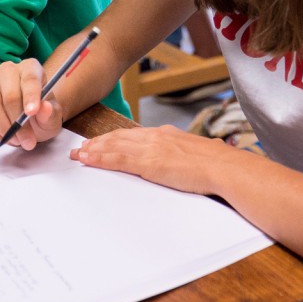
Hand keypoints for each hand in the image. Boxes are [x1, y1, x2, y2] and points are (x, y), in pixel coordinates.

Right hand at [0, 58, 65, 149]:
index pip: (29, 78)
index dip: (30, 95)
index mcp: (30, 68)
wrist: (29, 118)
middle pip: (8, 94)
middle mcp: (8, 70)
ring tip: (16, 140)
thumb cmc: (41, 113)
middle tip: (27, 141)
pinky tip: (3, 137)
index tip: (32, 113)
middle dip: (17, 121)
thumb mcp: (53, 116)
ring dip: (3, 128)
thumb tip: (45, 107)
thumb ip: (51, 113)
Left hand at [71, 125, 230, 194]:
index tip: (103, 142)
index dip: (115, 138)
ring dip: (93, 149)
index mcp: (166, 134)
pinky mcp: (147, 163)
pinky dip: (99, 158)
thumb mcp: (198, 153)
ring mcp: (150, 148)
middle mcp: (155, 137)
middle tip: (83, 147)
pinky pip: (116, 159)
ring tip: (79, 153)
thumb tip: (194, 156)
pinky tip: (87, 159)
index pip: (133, 134)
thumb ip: (189, 154)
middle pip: (119, 137)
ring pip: (113, 146)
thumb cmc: (217, 164)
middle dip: (99, 142)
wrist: (223, 166)